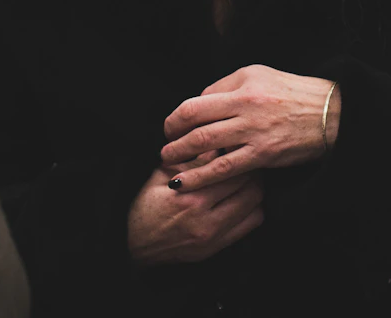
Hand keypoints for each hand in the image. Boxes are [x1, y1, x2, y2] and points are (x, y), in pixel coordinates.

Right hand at [126, 159, 263, 265]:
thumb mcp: (161, 176)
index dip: (238, 154)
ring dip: (255, 189)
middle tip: (246, 159)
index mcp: (191, 198)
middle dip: (251, 170)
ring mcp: (214, 238)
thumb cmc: (145, 206)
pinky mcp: (216, 248)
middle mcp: (206, 220)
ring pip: (255, 206)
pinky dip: (252, 209)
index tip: (237, 146)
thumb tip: (216, 142)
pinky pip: (251, 226)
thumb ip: (191, 160)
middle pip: (250, 187)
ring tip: (246, 178)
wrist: (135, 245)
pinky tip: (242, 199)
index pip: (231, 171)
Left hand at [159, 64, 339, 192]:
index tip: (170, 126)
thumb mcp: (259, 75)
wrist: (330, 113)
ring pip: (205, 145)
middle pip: (195, 122)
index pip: (197, 101)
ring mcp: (254, 131)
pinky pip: (225, 168)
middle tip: (164, 148)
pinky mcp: (263, 154)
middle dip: (172, 137)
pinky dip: (202, 176)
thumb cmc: (293, 92)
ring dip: (181, 156)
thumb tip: (200, 103)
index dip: (177, 117)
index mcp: (243, 84)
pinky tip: (187, 182)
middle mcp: (246, 105)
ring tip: (168, 164)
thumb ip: (228, 87)